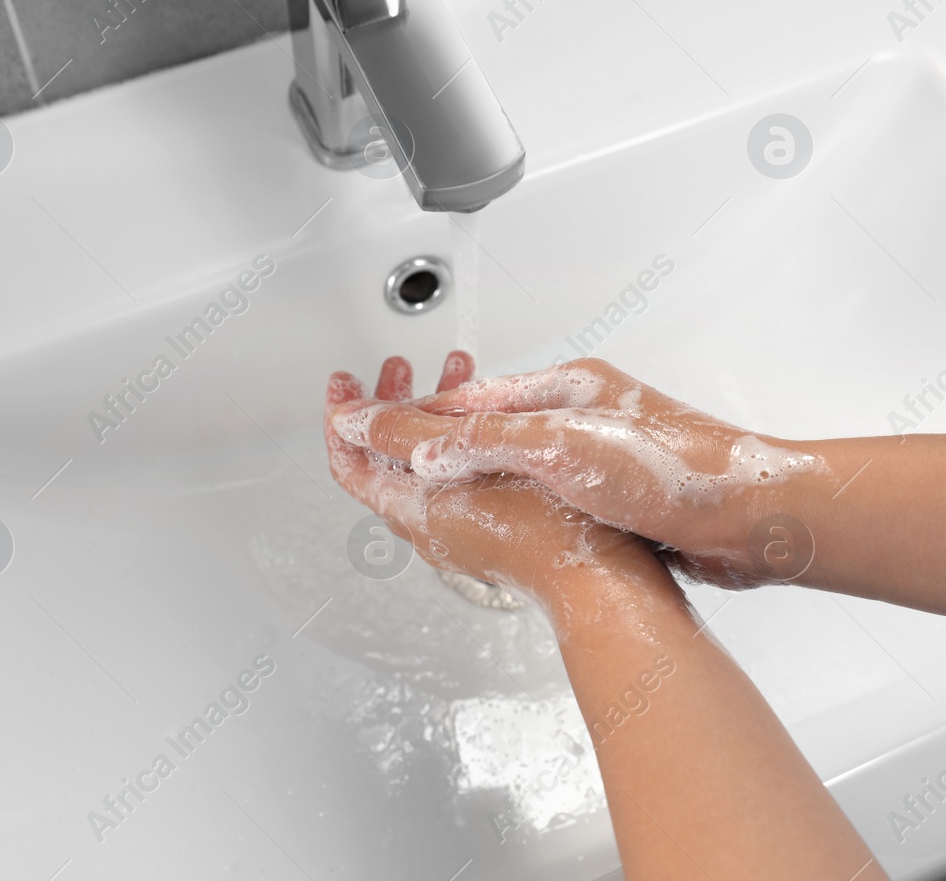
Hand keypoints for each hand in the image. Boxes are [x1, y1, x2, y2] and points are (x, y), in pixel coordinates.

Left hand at [325, 353, 675, 614]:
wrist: (604, 579)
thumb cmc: (552, 528)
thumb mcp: (471, 460)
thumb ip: (407, 433)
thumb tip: (352, 417)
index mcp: (415, 511)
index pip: (349, 463)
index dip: (341, 415)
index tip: (346, 378)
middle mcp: (431, 525)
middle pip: (384, 460)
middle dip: (390, 403)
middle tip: (402, 367)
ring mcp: (463, 530)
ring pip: (425, 466)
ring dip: (430, 415)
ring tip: (456, 376)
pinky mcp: (495, 529)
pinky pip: (456, 477)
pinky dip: (459, 437)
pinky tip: (490, 417)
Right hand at [328, 357, 832, 587]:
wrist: (754, 518)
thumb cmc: (676, 471)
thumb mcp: (557, 448)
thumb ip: (476, 442)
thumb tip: (405, 438)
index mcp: (562, 389)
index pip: (465, 400)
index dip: (411, 414)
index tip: (364, 419)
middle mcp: (579, 417)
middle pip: (484, 426)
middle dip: (432, 438)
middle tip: (384, 452)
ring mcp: (599, 457)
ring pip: (514, 463)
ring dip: (471, 474)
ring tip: (427, 490)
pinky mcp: (617, 499)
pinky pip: (543, 495)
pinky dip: (510, 504)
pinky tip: (503, 526)